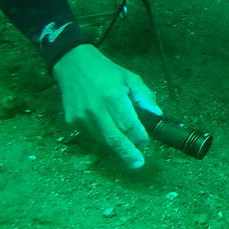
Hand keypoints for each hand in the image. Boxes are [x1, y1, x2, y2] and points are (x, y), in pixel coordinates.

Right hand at [52, 44, 160, 168]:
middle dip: (127, 152)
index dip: (139, 136)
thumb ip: (145, 96)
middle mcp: (95, 109)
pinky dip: (103, 139)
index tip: (146, 142)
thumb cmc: (106, 71)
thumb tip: (157, 115)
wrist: (73, 65)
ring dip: (116, 147)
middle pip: (114, 138)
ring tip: (128, 150)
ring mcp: (81, 117)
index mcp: (112, 97)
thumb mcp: (130, 78)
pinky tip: (111, 135)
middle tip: (138, 164)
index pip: (128, 124)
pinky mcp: (72, 122)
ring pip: (102, 140)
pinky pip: (92, 136)